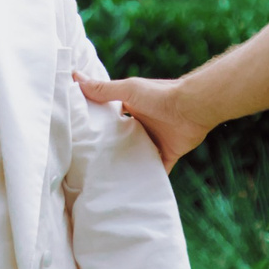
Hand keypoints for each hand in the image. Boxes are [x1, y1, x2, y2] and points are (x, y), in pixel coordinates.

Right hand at [73, 73, 206, 171]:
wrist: (193, 108)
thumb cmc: (160, 95)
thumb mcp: (128, 90)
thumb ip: (103, 89)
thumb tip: (75, 77)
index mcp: (131, 108)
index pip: (109, 117)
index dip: (96, 125)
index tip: (79, 137)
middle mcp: (142, 125)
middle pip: (121, 139)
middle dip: (109, 149)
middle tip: (89, 164)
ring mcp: (154, 141)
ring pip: (136, 156)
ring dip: (126, 165)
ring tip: (106, 180)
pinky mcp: (166, 154)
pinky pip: (155, 170)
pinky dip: (148, 179)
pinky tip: (136, 191)